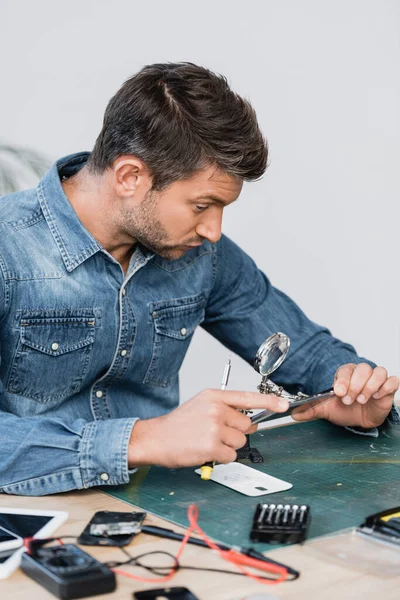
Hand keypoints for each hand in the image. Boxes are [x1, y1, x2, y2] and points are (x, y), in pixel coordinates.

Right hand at [127, 389, 288, 467]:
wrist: (156, 438)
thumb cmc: (178, 424)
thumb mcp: (201, 405)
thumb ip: (225, 409)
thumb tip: (249, 422)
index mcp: (214, 396)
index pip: (248, 397)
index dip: (269, 401)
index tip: (283, 405)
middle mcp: (216, 409)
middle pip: (246, 426)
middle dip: (235, 433)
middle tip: (215, 433)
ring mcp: (214, 428)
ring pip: (239, 442)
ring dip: (227, 447)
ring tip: (207, 442)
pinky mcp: (211, 446)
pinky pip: (231, 456)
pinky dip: (221, 458)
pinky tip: (205, 451)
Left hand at [292, 363, 398, 428]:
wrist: (360, 418)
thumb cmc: (345, 409)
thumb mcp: (326, 409)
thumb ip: (311, 409)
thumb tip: (294, 413)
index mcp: (346, 374)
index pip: (345, 370)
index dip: (343, 380)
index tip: (339, 393)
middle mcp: (362, 374)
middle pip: (362, 369)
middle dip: (355, 385)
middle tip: (349, 400)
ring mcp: (376, 380)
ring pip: (378, 371)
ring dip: (370, 386)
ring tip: (363, 399)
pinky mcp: (388, 388)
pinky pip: (392, 381)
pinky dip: (386, 386)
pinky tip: (377, 396)